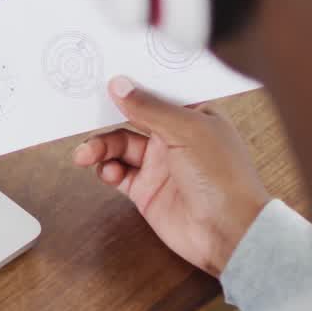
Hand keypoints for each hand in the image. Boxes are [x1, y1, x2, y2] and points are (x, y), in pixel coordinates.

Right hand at [72, 76, 270, 276]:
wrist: (229, 233)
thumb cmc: (223, 178)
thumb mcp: (187, 131)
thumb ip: (149, 108)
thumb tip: (119, 84)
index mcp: (193, 115)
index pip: (156, 92)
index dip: (131, 85)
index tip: (103, 77)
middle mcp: (175, 137)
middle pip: (131, 118)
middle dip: (106, 117)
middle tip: (83, 117)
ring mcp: (160, 164)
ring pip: (119, 145)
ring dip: (100, 146)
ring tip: (85, 155)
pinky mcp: (146, 190)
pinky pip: (117, 172)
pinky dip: (106, 170)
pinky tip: (108, 172)